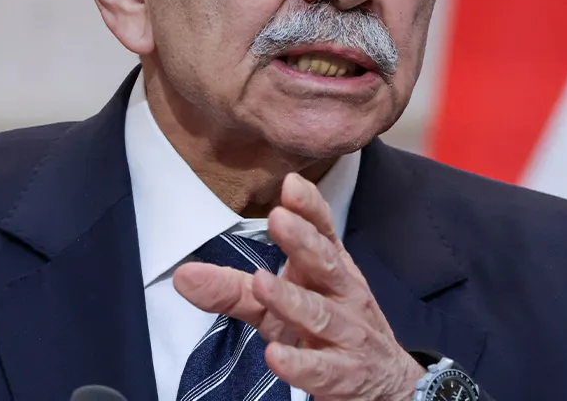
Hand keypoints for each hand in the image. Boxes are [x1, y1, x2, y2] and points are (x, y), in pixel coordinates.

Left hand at [174, 173, 425, 400]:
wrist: (384, 382)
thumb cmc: (325, 330)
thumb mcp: (278, 306)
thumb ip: (233, 289)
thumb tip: (182, 275)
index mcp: (329, 269)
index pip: (323, 231)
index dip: (310, 208)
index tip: (290, 185)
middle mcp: (343, 294)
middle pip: (325, 263)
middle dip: (302, 240)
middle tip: (278, 217)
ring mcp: (348, 334)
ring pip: (320, 314)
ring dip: (292, 299)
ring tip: (262, 282)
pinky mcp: (344, 375)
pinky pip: (322, 368)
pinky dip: (300, 363)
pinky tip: (276, 356)